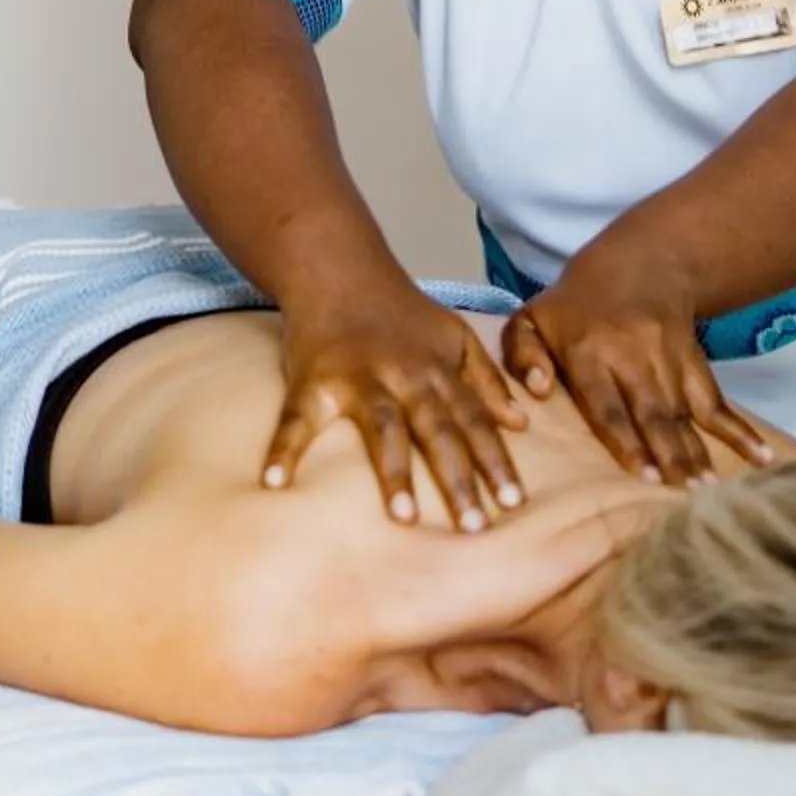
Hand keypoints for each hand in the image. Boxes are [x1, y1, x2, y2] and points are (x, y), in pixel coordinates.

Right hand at [266, 287, 530, 530]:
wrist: (338, 268)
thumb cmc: (400, 311)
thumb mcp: (455, 334)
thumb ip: (486, 378)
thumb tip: (521, 423)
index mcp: (438, 370)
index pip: (474, 420)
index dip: (495, 461)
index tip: (513, 504)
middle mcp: (404, 376)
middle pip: (436, 430)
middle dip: (457, 478)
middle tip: (475, 527)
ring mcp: (357, 379)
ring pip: (382, 428)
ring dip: (394, 472)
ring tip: (406, 519)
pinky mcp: (311, 381)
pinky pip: (296, 419)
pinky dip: (284, 449)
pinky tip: (274, 482)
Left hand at [501, 247, 775, 482]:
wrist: (636, 267)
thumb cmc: (572, 309)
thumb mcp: (530, 320)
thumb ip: (521, 356)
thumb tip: (536, 390)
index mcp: (589, 353)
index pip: (609, 403)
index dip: (628, 439)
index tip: (645, 475)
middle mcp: (633, 357)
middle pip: (654, 412)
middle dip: (671, 455)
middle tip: (683, 496)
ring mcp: (670, 360)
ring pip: (686, 413)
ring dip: (700, 454)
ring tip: (709, 493)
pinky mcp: (696, 364)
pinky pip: (718, 402)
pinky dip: (740, 432)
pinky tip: (761, 460)